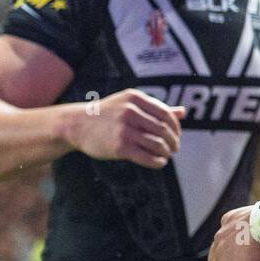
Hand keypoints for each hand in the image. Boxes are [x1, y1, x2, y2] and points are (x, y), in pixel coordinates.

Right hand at [66, 88, 185, 168]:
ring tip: (166, 155)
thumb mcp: (130, 104)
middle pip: (163, 129)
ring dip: (166, 152)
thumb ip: (156, 109)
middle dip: (173, 141)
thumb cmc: (107, 114)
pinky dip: (157, 161)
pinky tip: (159, 162)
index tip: (177, 135)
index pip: (166, 114)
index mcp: (135, 98)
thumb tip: (183, 112)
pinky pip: (146, 156)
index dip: (175, 127)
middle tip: (174, 148)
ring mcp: (124, 129)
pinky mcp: (119, 147)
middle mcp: (130, 111)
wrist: (76, 125)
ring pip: (157, 143)